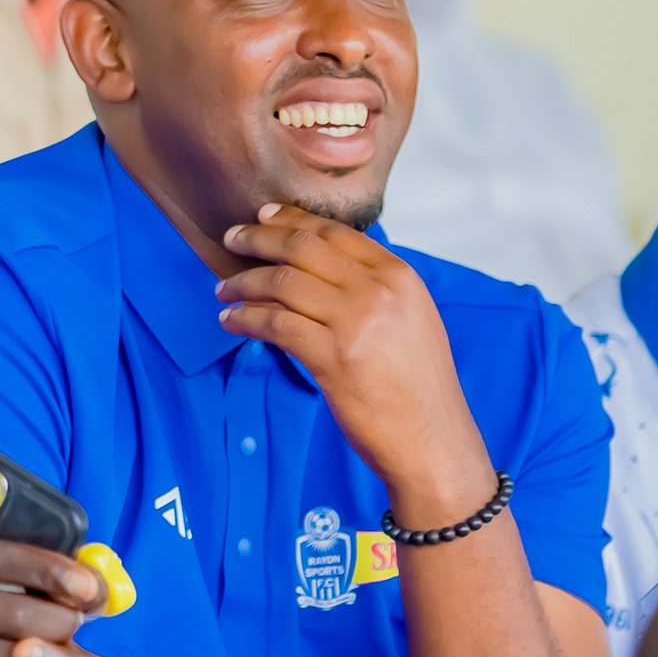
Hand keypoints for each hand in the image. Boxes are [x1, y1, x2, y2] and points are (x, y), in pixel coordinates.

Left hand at [216, 203, 495, 517]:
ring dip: (244, 283)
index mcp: (400, 277)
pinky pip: (274, 324)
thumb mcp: (411, 319)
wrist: (433, 439)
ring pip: (283, 283)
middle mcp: (379, 291)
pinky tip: (230, 321)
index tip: (264, 217)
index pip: (337, 233)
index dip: (294, 220)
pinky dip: (245, 318)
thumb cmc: (418, 387)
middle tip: (232, 239)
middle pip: (304, 248)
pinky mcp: (333, 357)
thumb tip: (323, 266)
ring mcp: (356, 323)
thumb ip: (375, 287)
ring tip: (224, 289)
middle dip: (260, 239)